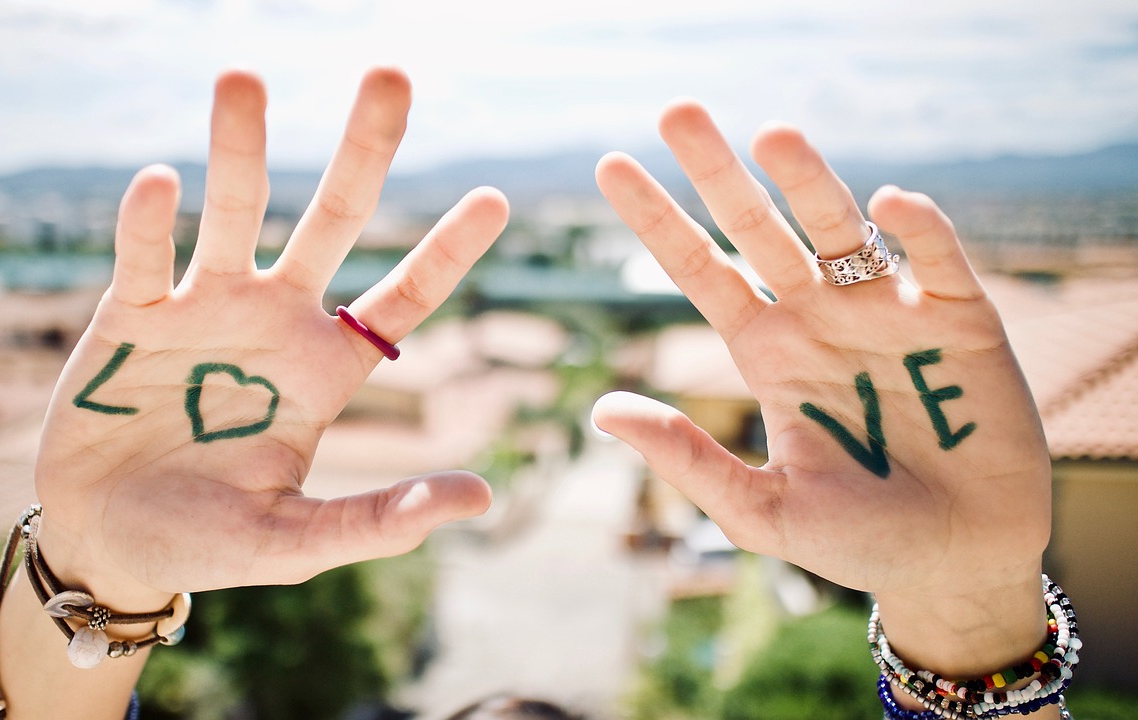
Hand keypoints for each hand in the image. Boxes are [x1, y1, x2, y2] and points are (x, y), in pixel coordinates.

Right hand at [32, 68, 506, 607]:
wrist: (109, 542)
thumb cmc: (209, 542)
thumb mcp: (299, 542)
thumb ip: (380, 521)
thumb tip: (480, 499)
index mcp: (327, 368)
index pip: (403, 297)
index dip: (448, 250)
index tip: (498, 198)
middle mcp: (276, 320)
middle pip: (333, 220)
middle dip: (362, 152)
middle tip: (392, 75)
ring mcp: (205, 307)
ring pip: (234, 213)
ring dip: (239, 149)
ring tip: (243, 79)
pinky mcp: (131, 314)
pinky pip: (144, 256)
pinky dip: (148, 222)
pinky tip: (160, 182)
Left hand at [592, 101, 1050, 678]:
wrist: (959, 564)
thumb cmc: (860, 542)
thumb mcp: (763, 510)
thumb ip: (688, 460)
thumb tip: (602, 411)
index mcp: (767, 351)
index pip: (701, 270)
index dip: (657, 221)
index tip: (610, 165)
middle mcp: (818, 317)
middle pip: (759, 229)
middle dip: (718, 173)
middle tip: (677, 111)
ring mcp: (887, 313)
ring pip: (841, 228)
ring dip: (809, 180)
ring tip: (772, 135)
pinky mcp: (962, 321)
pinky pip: (937, 262)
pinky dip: (919, 231)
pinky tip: (891, 205)